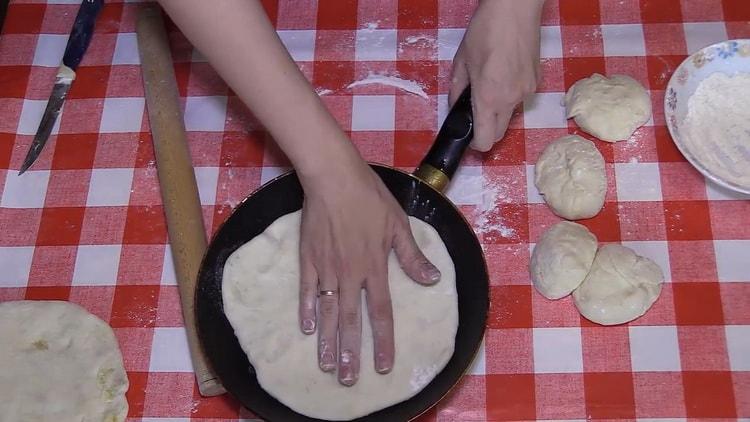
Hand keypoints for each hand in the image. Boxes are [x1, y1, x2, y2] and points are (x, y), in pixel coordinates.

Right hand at [297, 161, 440, 385]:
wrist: (333, 177)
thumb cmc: (370, 198)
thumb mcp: (398, 224)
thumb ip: (412, 256)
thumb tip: (432, 280)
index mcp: (375, 267)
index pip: (380, 313)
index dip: (382, 341)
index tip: (382, 366)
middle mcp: (350, 274)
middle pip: (351, 321)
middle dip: (351, 353)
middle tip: (348, 380)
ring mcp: (326, 268)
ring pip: (327, 312)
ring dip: (328, 341)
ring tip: (326, 366)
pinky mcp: (308, 258)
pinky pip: (306, 290)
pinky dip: (305, 311)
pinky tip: (306, 330)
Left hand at [450, 0, 543, 151]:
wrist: (515, 9)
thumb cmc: (485, 31)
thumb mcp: (461, 61)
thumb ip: (457, 89)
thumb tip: (455, 105)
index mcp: (489, 98)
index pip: (486, 140)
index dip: (476, 144)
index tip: (469, 137)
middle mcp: (510, 100)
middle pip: (499, 133)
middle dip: (486, 130)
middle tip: (475, 114)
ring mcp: (526, 91)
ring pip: (510, 115)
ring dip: (499, 111)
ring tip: (490, 85)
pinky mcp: (536, 81)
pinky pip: (521, 98)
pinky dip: (511, 95)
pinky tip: (505, 74)